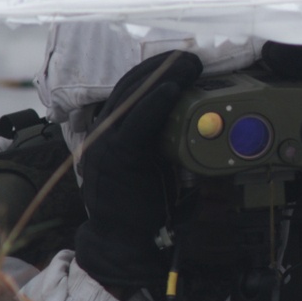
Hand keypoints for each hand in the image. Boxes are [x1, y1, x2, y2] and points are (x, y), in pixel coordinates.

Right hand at [74, 50, 202, 287]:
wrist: (122, 244)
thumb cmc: (142, 207)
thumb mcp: (155, 164)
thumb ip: (166, 140)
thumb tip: (197, 119)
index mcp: (112, 131)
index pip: (131, 88)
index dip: (155, 69)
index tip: (181, 59)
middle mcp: (104, 132)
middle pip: (131, 85)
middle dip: (162, 65)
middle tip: (191, 56)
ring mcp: (106, 143)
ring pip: (133, 97)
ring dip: (164, 76)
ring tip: (189, 64)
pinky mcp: (116, 157)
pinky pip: (137, 123)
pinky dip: (155, 103)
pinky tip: (173, 89)